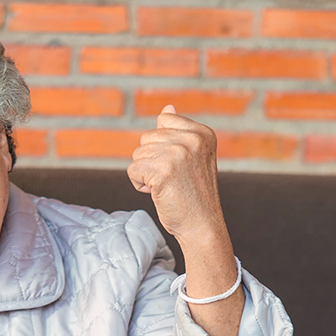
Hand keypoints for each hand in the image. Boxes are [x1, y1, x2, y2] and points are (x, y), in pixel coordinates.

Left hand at [129, 105, 243, 335]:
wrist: (202, 226)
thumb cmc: (194, 195)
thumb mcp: (192, 158)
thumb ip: (179, 132)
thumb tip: (166, 108)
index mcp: (203, 133)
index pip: (164, 119)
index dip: (162, 145)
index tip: (179, 165)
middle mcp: (192, 139)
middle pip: (147, 137)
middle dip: (152, 160)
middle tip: (172, 180)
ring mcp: (178, 154)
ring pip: (138, 154)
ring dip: (145, 173)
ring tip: (166, 187)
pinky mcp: (162, 170)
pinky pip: (133, 170)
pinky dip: (138, 184)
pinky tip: (156, 193)